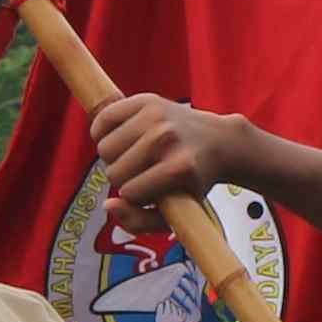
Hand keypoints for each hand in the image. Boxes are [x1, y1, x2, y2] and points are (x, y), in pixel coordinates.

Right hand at [85, 94, 258, 231]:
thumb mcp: (176, 212)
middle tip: (141, 173)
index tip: (150, 191)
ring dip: (114, 157)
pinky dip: (103, 132)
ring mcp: (155, 116)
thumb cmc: (193, 180)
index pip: (128, 192)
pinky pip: (103, 120)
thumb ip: (139, 222)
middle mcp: (166, 138)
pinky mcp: (145, 100)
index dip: (134, 196)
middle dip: (123, 178)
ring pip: (104, 147)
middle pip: (113, 170)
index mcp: (178, 167)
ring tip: (133, 156)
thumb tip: (108, 205)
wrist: (218, 141)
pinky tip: (120, 138)